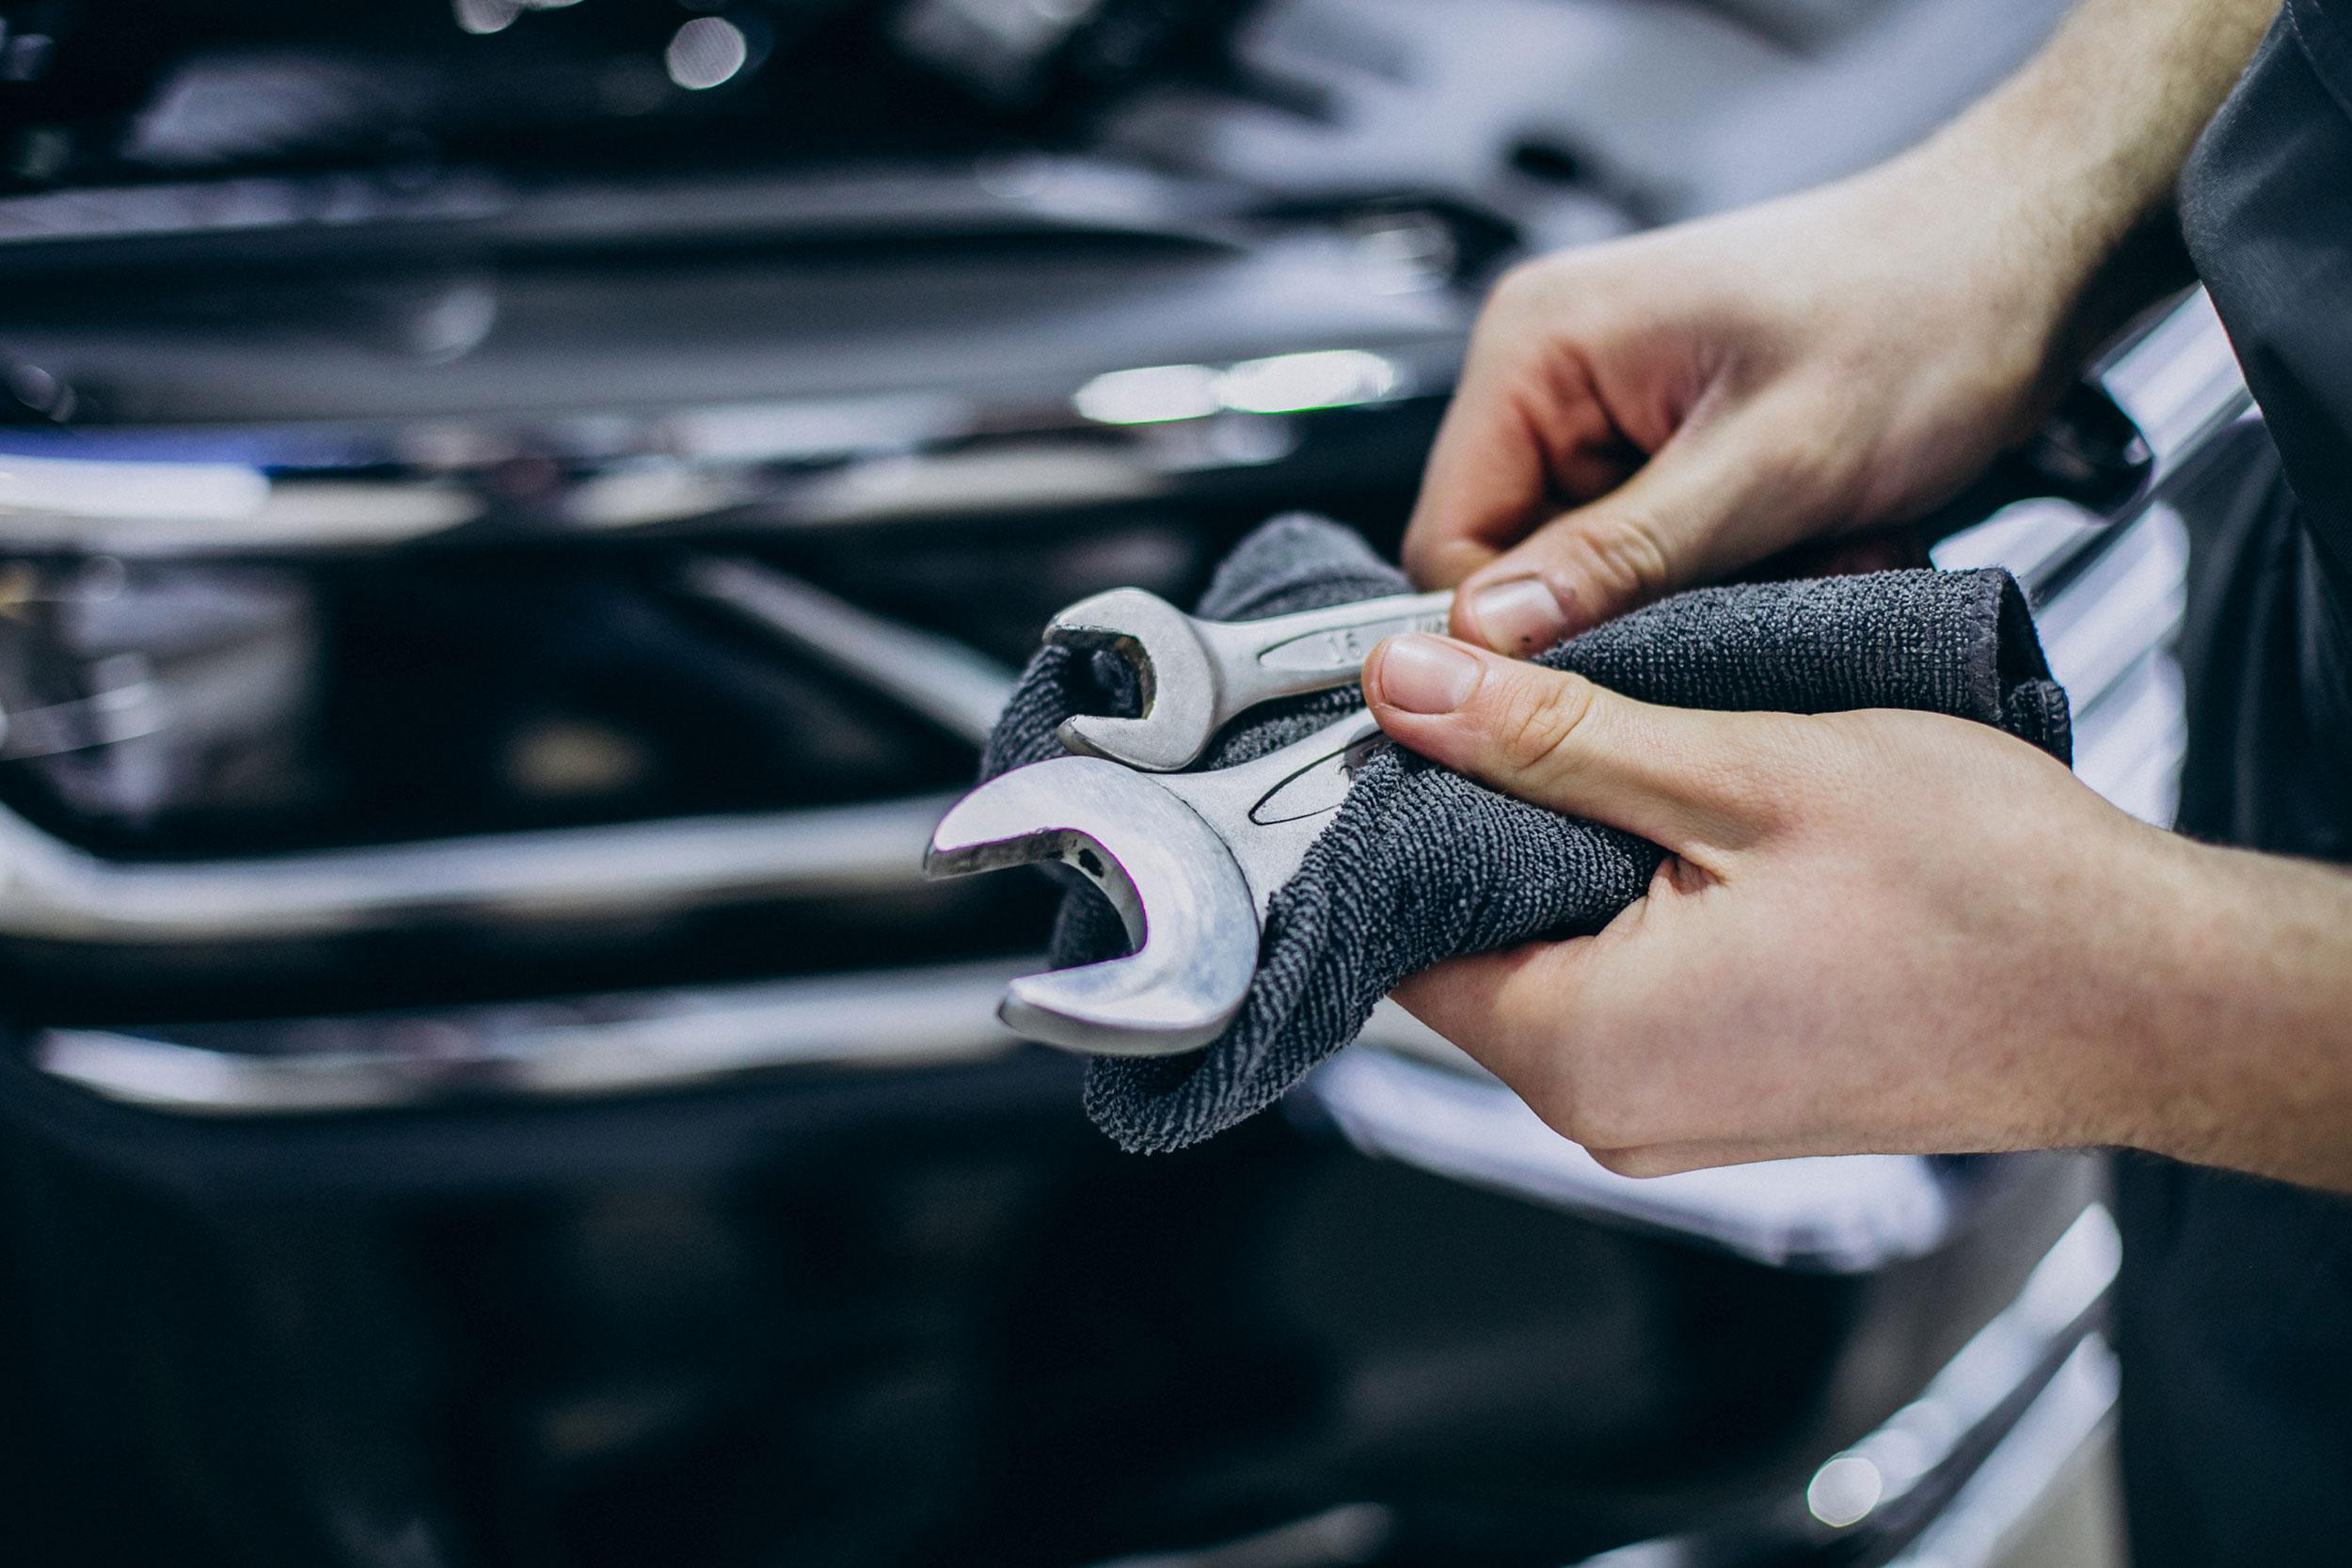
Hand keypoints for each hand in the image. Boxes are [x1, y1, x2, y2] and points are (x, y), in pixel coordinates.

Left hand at [1360, 632, 2196, 1176]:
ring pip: (1553, 964)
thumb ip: (1551, 735)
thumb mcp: (1738, 773)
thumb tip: (1409, 688)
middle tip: (1558, 716)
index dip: (1401, 812)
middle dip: (1495, 826)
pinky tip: (1702, 838)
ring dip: (1576, 861)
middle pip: (1470, 949)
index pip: (1398, 930)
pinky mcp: (1729, 1098)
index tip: (1431, 720)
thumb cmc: (1989, 899)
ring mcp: (1672, 1117)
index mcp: (1583, 1050)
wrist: (2152, 990)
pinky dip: (1638, 910)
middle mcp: (1610, 1113)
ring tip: (1653, 770)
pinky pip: (1627, 996)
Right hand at [1405, 159, 2084, 651]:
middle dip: (1637, 608)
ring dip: (1699, 594)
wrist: (2034, 259)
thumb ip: (1621, 555)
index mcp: (1538, 348)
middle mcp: (1555, 373)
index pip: (1450, 544)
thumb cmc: (1927, 309)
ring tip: (1804, 553)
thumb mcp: (1772, 462)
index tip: (1614, 674)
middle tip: (1752, 594)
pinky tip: (1811, 539)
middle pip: (1519, 566)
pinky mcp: (1666, 441)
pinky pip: (1655, 552)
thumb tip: (1491, 635)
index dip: (1518, 633)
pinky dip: (1735, 571)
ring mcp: (1610, 407)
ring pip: (1596, 573)